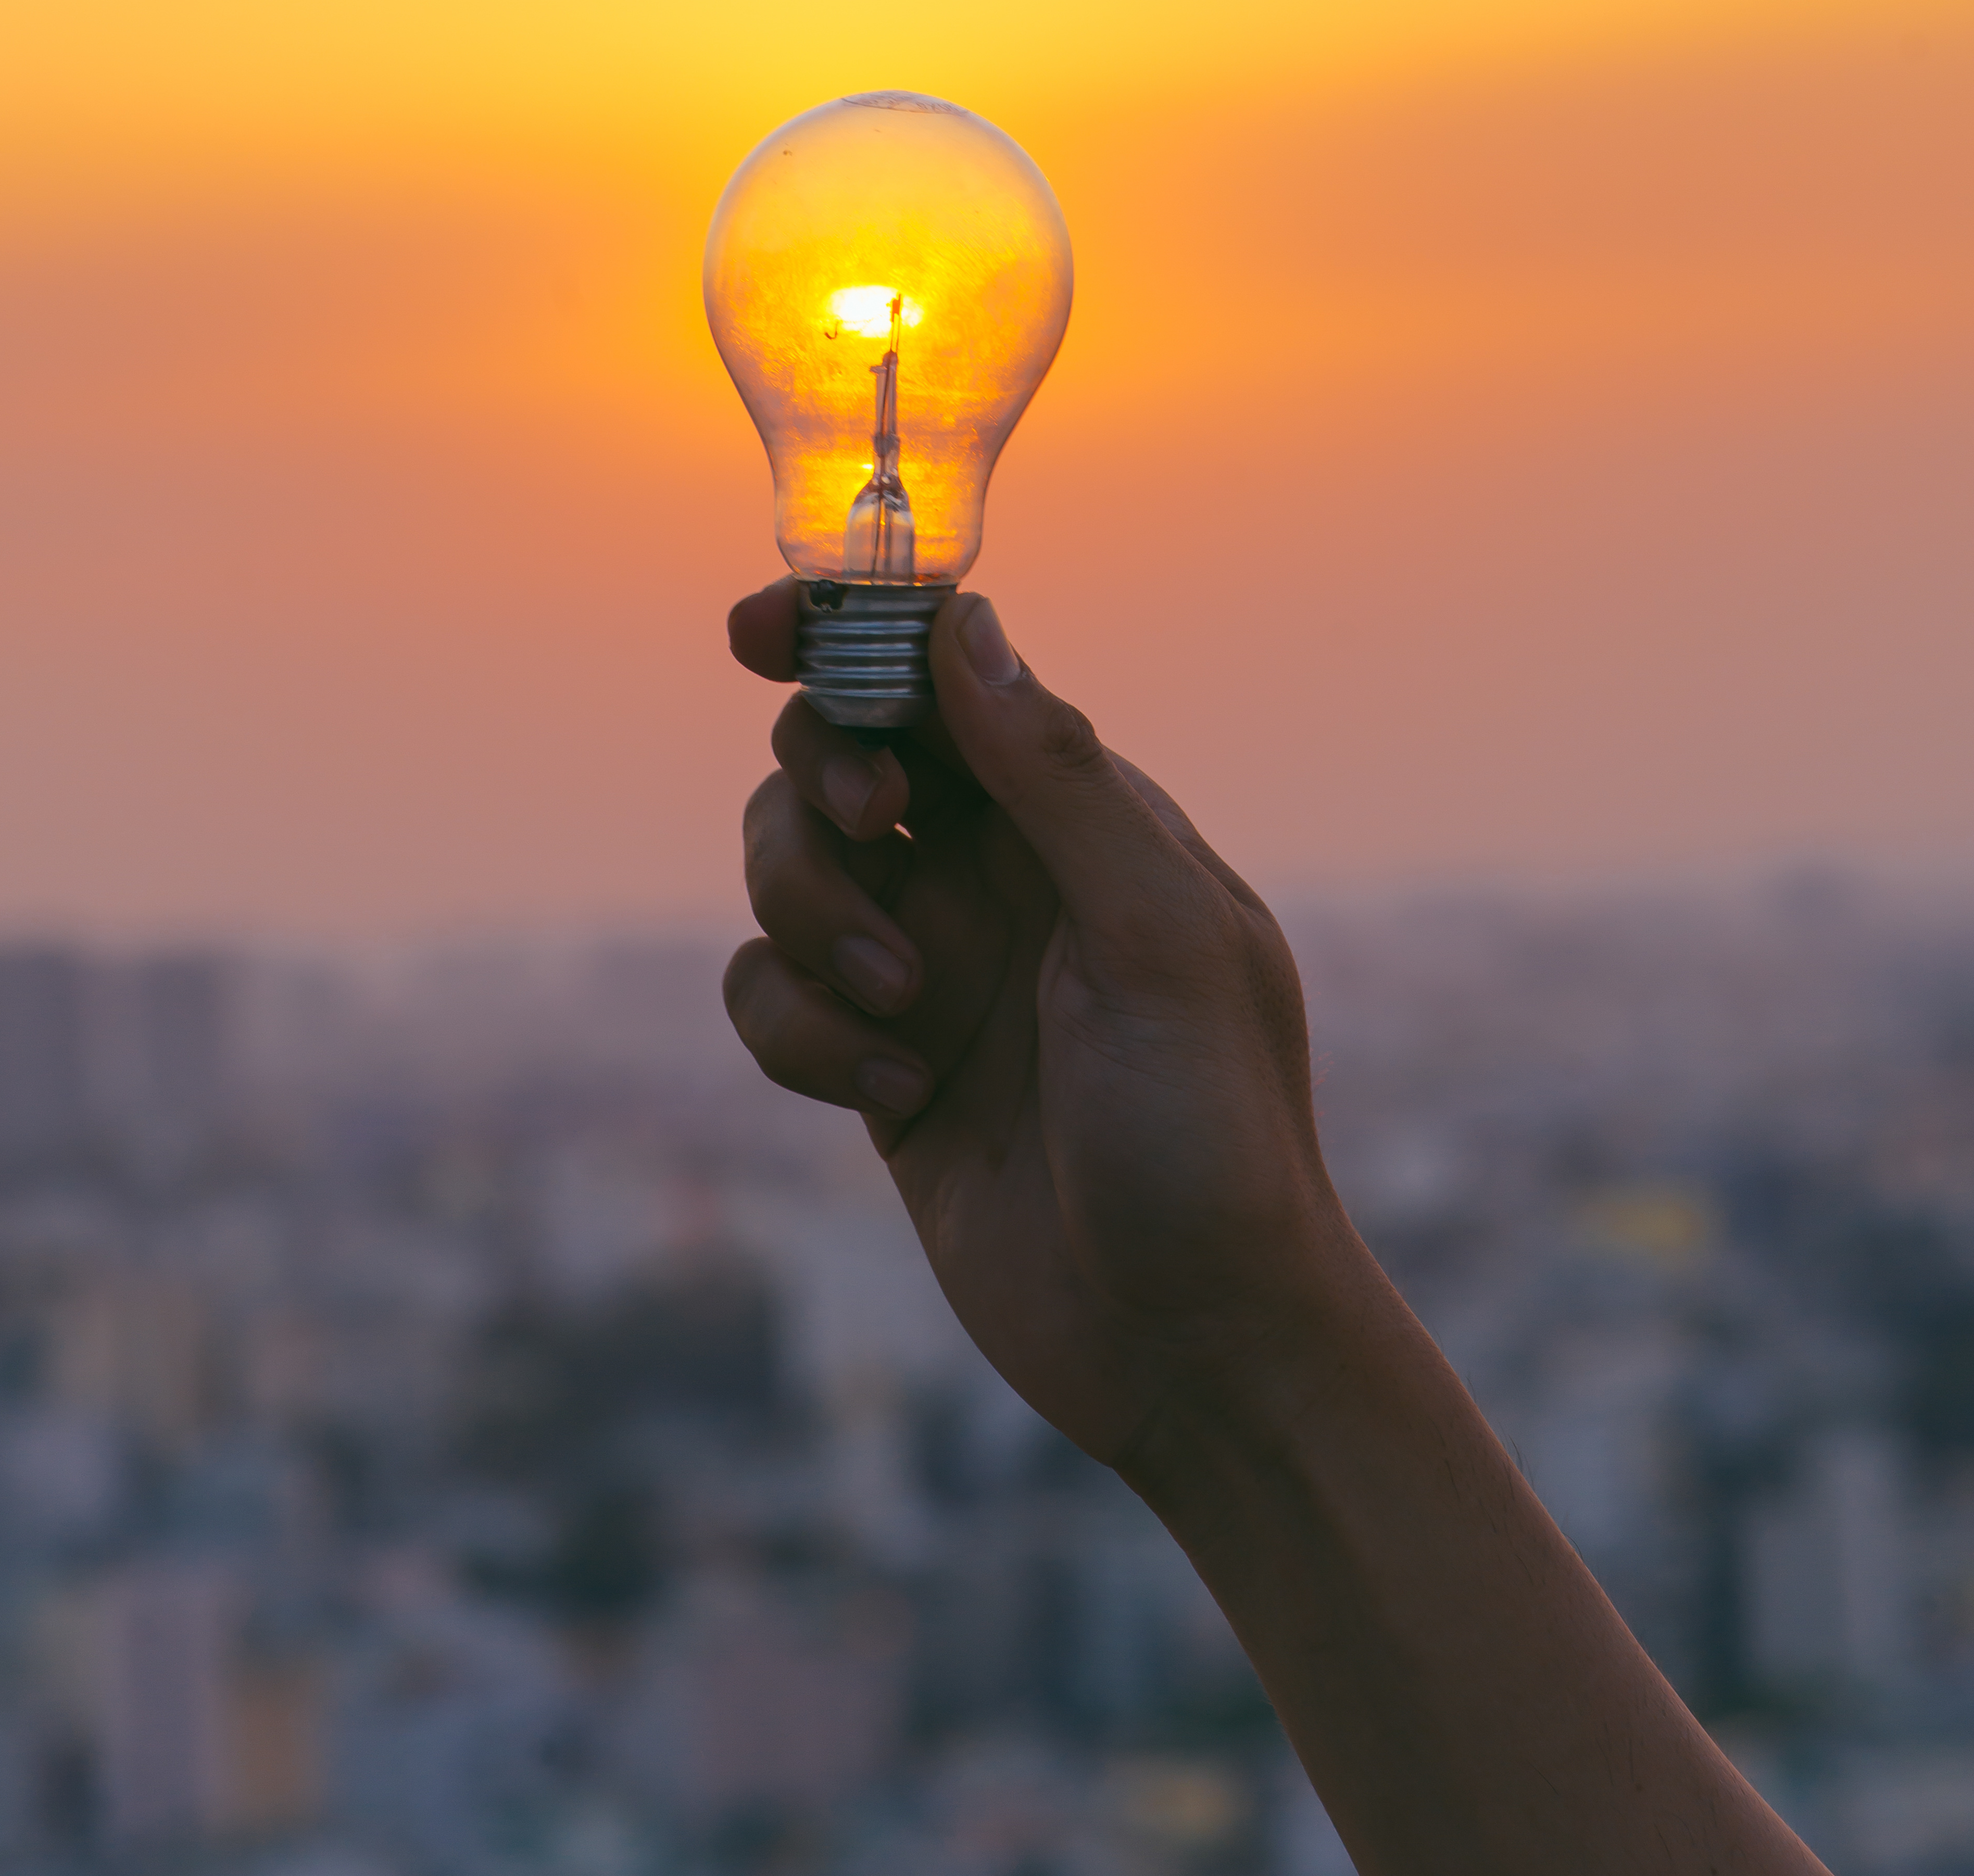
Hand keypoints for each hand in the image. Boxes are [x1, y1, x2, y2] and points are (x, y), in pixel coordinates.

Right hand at [723, 579, 1355, 1466]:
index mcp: (1081, 818)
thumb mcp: (1157, 939)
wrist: (1196, 1348)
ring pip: (786, 872)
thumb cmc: (1213, 1139)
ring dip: (813, 921)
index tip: (760, 631)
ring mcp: (932, 968)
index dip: (846, 634)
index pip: (943, 678)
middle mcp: (999, 876)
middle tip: (872, 832)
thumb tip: (965, 625)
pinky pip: (772, 997)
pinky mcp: (877, 1065)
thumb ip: (1058, 778)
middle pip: (836, 757)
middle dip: (819, 786)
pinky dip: (803, 1034)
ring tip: (905, 1007)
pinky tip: (896, 1093)